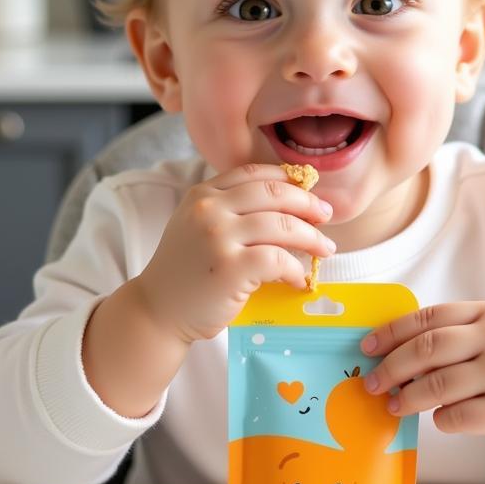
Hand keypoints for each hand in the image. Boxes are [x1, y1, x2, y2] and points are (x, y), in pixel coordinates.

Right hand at [136, 163, 335, 344]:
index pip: (255, 173)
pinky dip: (296, 269)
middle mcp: (209, 209)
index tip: (309, 191)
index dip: (288, 180)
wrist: (158, 310)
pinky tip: (299, 279)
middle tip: (325, 216)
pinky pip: (279, 261)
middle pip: (275, 193)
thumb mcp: (197, 225)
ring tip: (325, 249)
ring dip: (312, 238)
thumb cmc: (187, 270)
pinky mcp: (231, 269)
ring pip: (283, 225)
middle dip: (308, 203)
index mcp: (202, 193)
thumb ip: (229, 208)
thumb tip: (290, 199)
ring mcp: (218, 238)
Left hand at [359, 302, 484, 461]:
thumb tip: (390, 352)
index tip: (367, 347)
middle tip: (373, 383)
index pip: (428, 318)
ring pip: (436, 386)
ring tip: (395, 405)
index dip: (392, 332)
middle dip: (391, 367)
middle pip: (427, 349)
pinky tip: (439, 418)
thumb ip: (450, 335)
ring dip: (407, 398)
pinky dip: (439, 419)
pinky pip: (454, 417)